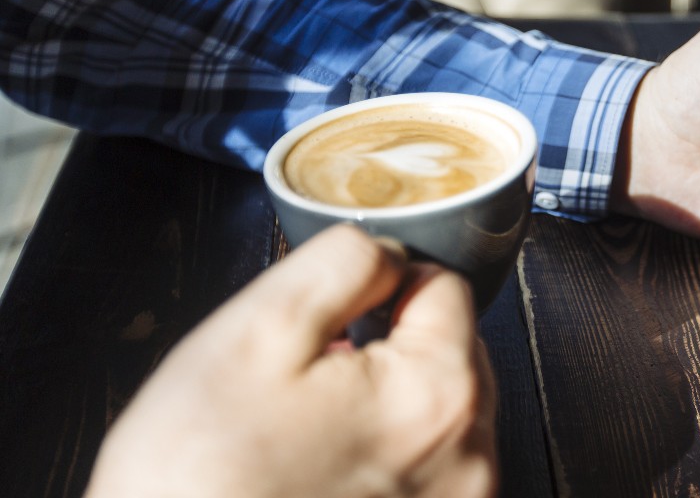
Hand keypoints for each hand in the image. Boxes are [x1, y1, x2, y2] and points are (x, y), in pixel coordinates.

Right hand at [85, 225, 496, 497]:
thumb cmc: (199, 478)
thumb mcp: (258, 331)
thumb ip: (344, 264)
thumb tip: (391, 254)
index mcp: (439, 394)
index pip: (446, 287)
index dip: (381, 286)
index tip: (331, 318)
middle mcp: (470, 459)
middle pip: (453, 351)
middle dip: (392, 345)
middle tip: (313, 377)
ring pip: (443, 412)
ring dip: (392, 402)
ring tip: (313, 430)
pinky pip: (429, 470)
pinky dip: (389, 457)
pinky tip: (326, 472)